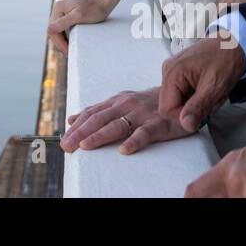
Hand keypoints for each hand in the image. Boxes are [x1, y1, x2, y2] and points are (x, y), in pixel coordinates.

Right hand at [47, 0, 115, 53]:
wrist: (103, 1)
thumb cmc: (93, 8)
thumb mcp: (79, 16)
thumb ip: (63, 22)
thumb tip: (49, 30)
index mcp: (58, 9)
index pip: (52, 30)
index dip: (59, 43)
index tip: (68, 52)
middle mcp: (58, 10)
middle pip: (53, 31)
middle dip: (60, 43)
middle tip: (69, 54)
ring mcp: (62, 13)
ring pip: (57, 31)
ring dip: (62, 41)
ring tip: (69, 51)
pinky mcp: (68, 16)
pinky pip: (63, 29)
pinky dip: (65, 37)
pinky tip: (71, 43)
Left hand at [61, 86, 192, 153]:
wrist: (181, 95)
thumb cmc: (149, 103)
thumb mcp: (122, 103)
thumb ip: (99, 110)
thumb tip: (73, 119)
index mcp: (116, 101)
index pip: (91, 113)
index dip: (76, 126)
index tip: (64, 138)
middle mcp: (126, 105)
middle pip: (99, 119)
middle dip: (80, 133)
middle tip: (67, 146)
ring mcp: (141, 114)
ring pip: (116, 126)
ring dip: (99, 136)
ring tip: (85, 146)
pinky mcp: (158, 124)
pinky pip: (144, 133)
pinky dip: (133, 142)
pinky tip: (123, 151)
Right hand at [157, 32, 245, 131]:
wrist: (234, 44)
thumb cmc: (225, 59)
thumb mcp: (214, 87)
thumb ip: (198, 107)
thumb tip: (185, 124)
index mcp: (172, 73)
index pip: (166, 109)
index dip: (183, 117)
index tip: (201, 114)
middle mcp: (168, 70)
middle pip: (170, 105)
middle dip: (190, 109)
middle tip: (209, 102)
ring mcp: (173, 71)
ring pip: (177, 100)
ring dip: (194, 103)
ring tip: (210, 94)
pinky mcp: (179, 73)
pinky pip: (181, 93)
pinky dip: (194, 96)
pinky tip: (206, 90)